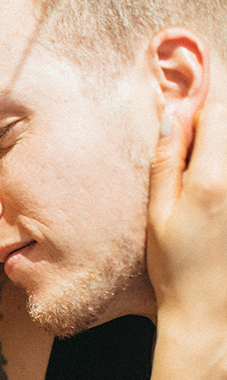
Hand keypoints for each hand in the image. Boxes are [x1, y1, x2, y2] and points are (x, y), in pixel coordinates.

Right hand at [148, 102, 226, 335]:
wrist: (214, 312)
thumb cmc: (178, 268)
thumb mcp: (159, 213)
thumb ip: (167, 161)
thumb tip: (174, 115)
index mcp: (214, 178)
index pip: (218, 112)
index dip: (211, 84)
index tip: (201, 67)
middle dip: (219, 110)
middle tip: (199, 105)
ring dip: (224, 132)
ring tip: (204, 141)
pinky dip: (223, 155)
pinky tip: (211, 169)